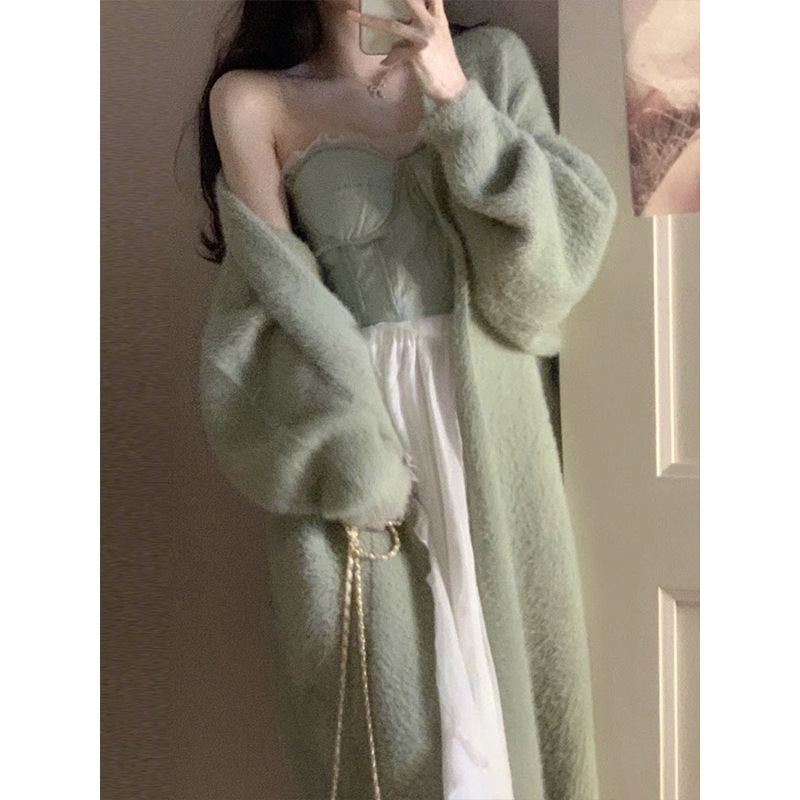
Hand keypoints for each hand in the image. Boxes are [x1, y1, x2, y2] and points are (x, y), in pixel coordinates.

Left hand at [346, 0, 468, 104]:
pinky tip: (386, 63)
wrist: (453, 88)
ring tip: (352, 16)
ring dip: (369, 21)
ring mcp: (423, 38)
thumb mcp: (434, 44)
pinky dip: (390, 59)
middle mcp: (431, 24)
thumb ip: (416, 36)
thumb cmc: (443, 66)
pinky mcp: (417, 54)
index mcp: (438, 18)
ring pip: (392, 25)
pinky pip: (395, 53)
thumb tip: (394, 43)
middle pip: (411, 1)